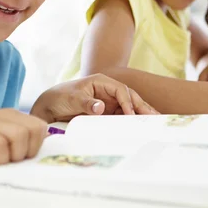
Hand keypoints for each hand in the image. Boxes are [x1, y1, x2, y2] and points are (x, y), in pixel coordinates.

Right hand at [0, 109, 46, 168]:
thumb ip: (15, 140)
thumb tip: (38, 152)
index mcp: (9, 115)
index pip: (41, 126)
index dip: (36, 145)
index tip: (20, 156)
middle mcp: (1, 115)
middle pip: (35, 131)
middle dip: (27, 151)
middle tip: (9, 159)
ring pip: (21, 137)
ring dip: (12, 156)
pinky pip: (0, 147)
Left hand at [30, 73, 158, 122]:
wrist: (50, 106)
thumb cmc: (60, 98)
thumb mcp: (72, 99)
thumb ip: (87, 103)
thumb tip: (101, 107)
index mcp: (101, 82)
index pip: (120, 90)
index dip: (127, 102)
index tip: (130, 114)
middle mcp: (107, 90)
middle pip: (129, 96)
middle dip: (142, 106)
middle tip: (156, 117)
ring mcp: (109, 101)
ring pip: (129, 106)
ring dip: (141, 113)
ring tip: (157, 121)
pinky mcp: (107, 112)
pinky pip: (123, 115)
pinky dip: (133, 119)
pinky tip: (144, 125)